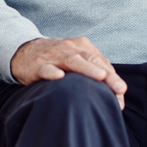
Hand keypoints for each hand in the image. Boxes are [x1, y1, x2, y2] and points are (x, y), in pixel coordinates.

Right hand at [10, 36, 126, 108]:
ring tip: (99, 77)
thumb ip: (95, 76)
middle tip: (119, 88)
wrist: (25, 51)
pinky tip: (59, 77)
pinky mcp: (38, 64)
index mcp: (83, 47)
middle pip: (92, 60)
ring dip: (86, 69)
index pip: (102, 63)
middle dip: (107, 75)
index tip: (121, 94)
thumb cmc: (58, 60)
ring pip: (72, 61)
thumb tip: (118, 99)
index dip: (113, 79)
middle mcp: (71, 48)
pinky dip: (52, 72)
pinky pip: (46, 68)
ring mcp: (54, 55)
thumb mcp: (77, 62)